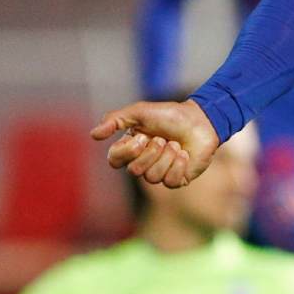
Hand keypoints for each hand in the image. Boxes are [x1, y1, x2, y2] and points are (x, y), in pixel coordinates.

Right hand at [90, 99, 219, 187]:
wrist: (200, 120)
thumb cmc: (170, 115)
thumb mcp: (140, 111)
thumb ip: (115, 119)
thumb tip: (93, 135)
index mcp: (130, 148)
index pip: (114, 161)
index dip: (127, 151)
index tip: (142, 136)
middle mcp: (142, 163)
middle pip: (134, 171)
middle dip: (151, 153)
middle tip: (163, 139)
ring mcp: (160, 173)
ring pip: (152, 177)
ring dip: (167, 156)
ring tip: (176, 144)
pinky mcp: (177, 180)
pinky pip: (171, 182)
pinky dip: (179, 165)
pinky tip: (185, 154)